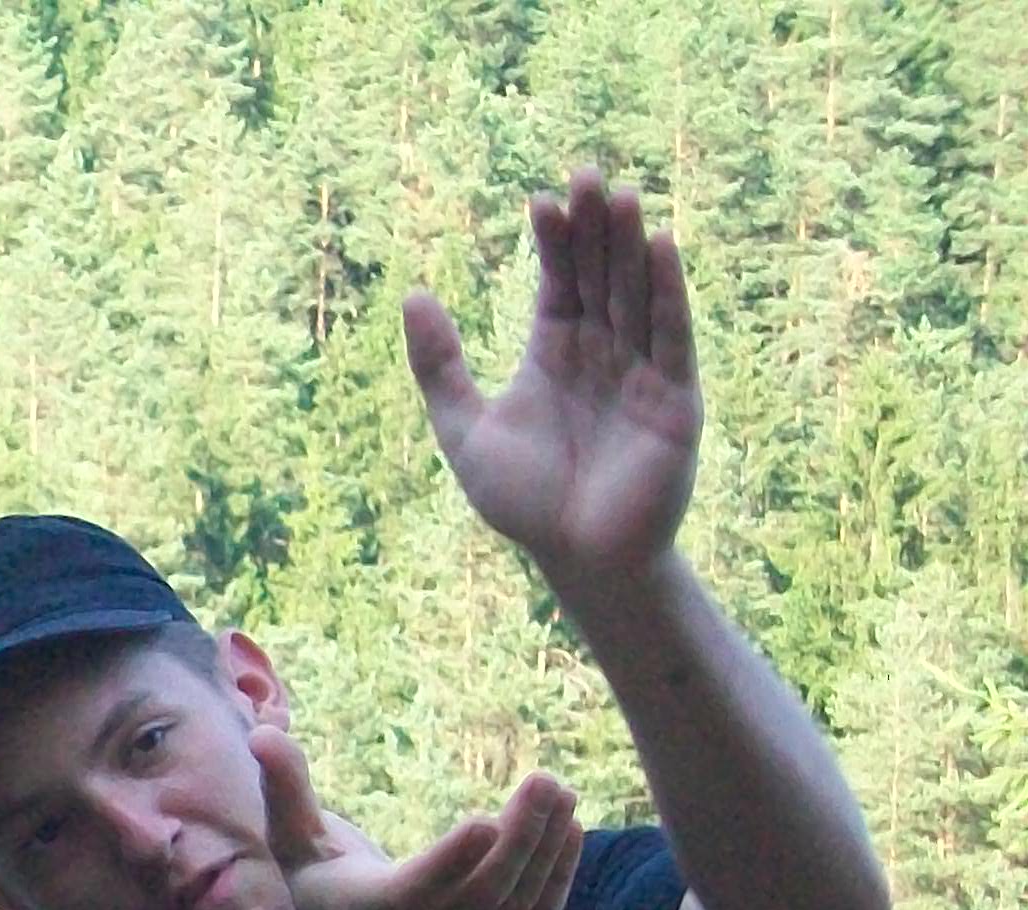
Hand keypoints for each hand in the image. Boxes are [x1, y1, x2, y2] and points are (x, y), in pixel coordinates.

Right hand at [258, 727, 581, 909]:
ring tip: (562, 793)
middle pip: (481, 897)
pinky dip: (558, 879)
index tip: (486, 817)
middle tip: (544, 780)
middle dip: (520, 840)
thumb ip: (284, 790)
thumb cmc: (323, 896)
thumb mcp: (296, 848)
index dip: (451, 861)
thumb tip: (264, 732)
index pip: (414, 893)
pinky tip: (570, 829)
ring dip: (547, 851)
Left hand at [404, 168, 700, 586]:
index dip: (553, 243)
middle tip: (587, 172)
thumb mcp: (465, 428)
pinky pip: (671, 333)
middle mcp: (602, 352)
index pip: (558, 282)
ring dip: (631, 245)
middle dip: (595, 227)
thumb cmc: (524, 502)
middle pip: (601, 275)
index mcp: (555, 353)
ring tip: (622, 195)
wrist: (577, 558)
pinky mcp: (675, 395)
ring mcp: (641, 369)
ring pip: (637, 294)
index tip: (539, 201)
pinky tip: (662, 245)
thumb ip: (439, 366)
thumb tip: (412, 294)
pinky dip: (668, 290)